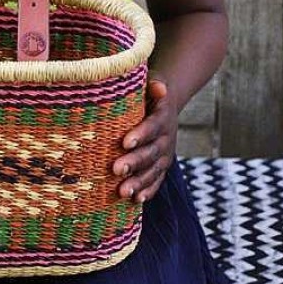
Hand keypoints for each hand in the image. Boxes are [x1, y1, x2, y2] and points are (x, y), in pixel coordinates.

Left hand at [113, 77, 177, 205]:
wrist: (166, 105)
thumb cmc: (148, 93)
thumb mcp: (150, 83)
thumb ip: (152, 85)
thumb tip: (157, 86)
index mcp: (162, 117)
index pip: (152, 126)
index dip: (141, 135)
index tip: (124, 142)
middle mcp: (167, 138)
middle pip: (151, 152)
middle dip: (134, 162)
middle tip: (116, 169)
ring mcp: (165, 154)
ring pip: (153, 170)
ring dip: (138, 182)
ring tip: (123, 191)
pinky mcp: (162, 166)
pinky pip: (156, 180)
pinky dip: (148, 191)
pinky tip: (136, 201)